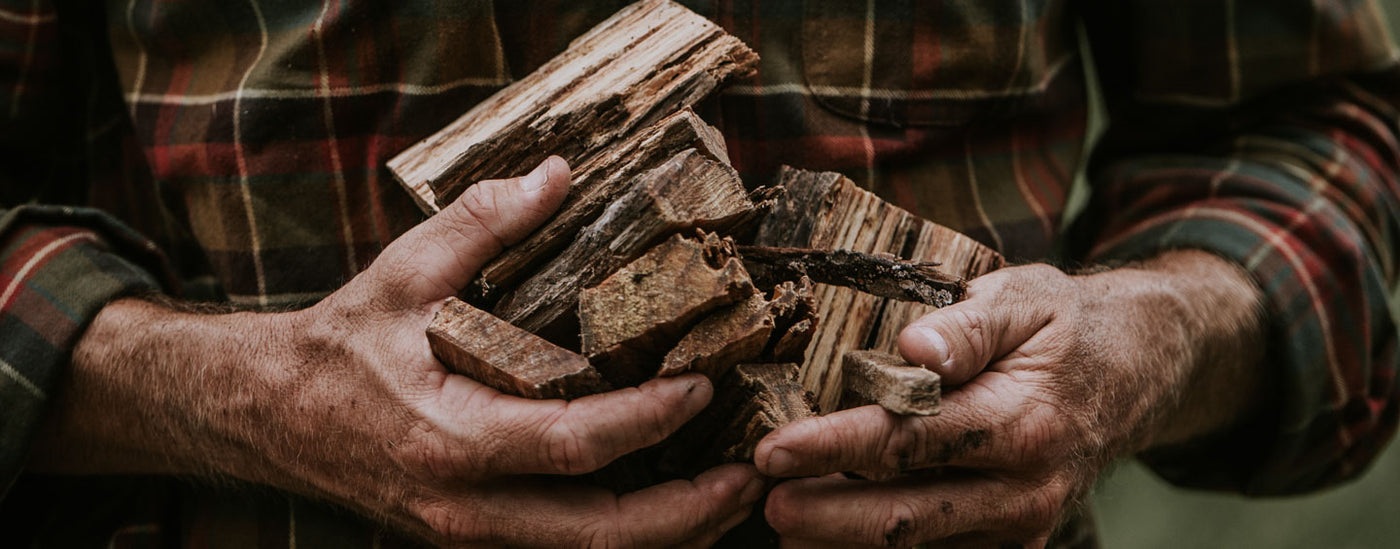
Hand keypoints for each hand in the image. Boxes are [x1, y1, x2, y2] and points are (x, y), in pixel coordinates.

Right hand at [33, 157, 762, 546]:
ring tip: (730, 495)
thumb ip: (481, 223)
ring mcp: (470, 534)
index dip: (648, 420)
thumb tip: (557, 174)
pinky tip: (671, 498)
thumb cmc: (339, 346)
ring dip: (669, 534)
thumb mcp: (401, 273)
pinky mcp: (474, 538)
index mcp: (450, 437)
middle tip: (750, 475)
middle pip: (599, 535)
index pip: (573, 444)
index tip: (705, 386)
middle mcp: (465, 505)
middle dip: (686, 513)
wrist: (269, 418)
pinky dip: (628, 533)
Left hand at [752, 252, 1266, 546]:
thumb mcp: (1025, 297)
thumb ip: (967, 325)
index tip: (773, 451)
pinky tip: (834, 540)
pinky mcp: (1015, 541)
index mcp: (1021, 424)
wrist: (1139, 369)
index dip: (835, 449)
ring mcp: (1022, 524)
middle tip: (765, 503)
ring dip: (847, 543)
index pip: (910, 443)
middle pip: (906, 517)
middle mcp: (1024, 489)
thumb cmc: (1068, 326)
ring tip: (786, 530)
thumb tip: (914, 350)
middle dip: (827, 516)